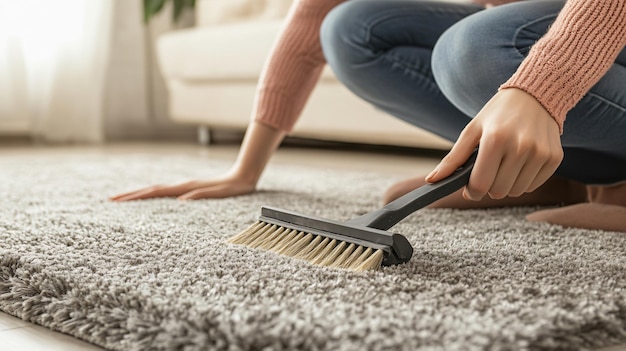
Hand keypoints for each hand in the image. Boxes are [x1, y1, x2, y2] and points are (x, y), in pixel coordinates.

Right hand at [109, 172, 256, 200]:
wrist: (242, 177)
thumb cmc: (232, 188)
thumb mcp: (220, 194)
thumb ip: (202, 196)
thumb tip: (181, 201)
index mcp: (185, 188)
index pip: (155, 192)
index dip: (136, 196)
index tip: (119, 200)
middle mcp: (181, 186)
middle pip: (151, 190)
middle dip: (131, 195)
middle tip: (111, 200)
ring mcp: (184, 188)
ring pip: (156, 190)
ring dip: (139, 194)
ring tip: (123, 199)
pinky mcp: (188, 190)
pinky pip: (165, 194)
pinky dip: (152, 197)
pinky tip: (149, 201)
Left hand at [426, 88, 562, 200]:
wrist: (536, 94)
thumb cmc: (498, 114)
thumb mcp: (472, 130)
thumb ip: (453, 159)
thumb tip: (432, 181)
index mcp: (495, 139)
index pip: (480, 184)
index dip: (472, 190)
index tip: (470, 186)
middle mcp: (520, 146)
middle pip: (498, 191)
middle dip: (488, 186)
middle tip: (489, 169)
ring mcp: (540, 153)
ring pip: (516, 191)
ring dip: (506, 184)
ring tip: (505, 163)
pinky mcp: (554, 158)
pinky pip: (533, 185)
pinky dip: (523, 180)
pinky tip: (521, 161)